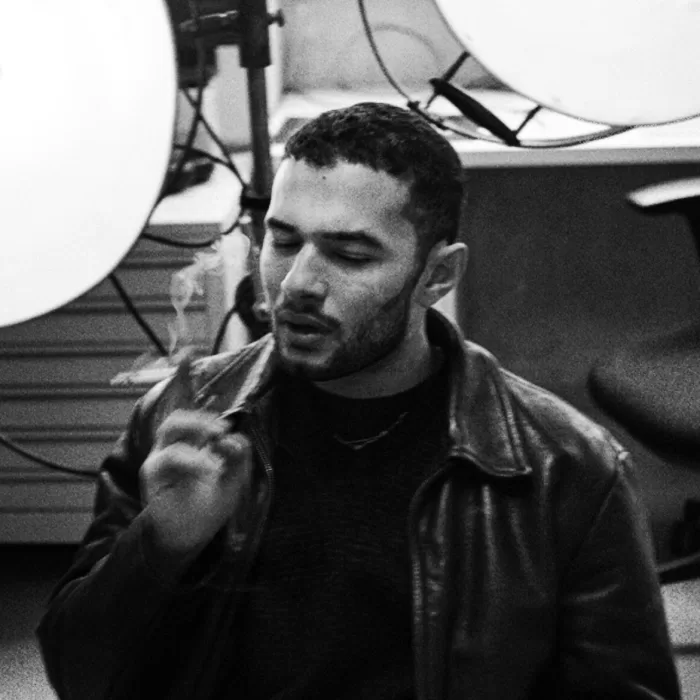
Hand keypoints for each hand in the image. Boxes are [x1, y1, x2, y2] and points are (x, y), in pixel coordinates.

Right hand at [139, 357, 252, 557]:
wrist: (188, 537)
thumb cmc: (208, 505)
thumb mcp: (233, 479)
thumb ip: (237, 457)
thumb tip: (234, 438)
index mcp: (193, 441)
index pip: (188, 406)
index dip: (185, 377)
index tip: (189, 350)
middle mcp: (173, 445)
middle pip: (177, 415)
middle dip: (201, 416)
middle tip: (223, 427)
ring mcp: (160, 458)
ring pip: (171, 428)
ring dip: (198, 428)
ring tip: (218, 438)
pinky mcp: (153, 474)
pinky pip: (170, 458)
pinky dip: (193, 461)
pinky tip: (209, 469)